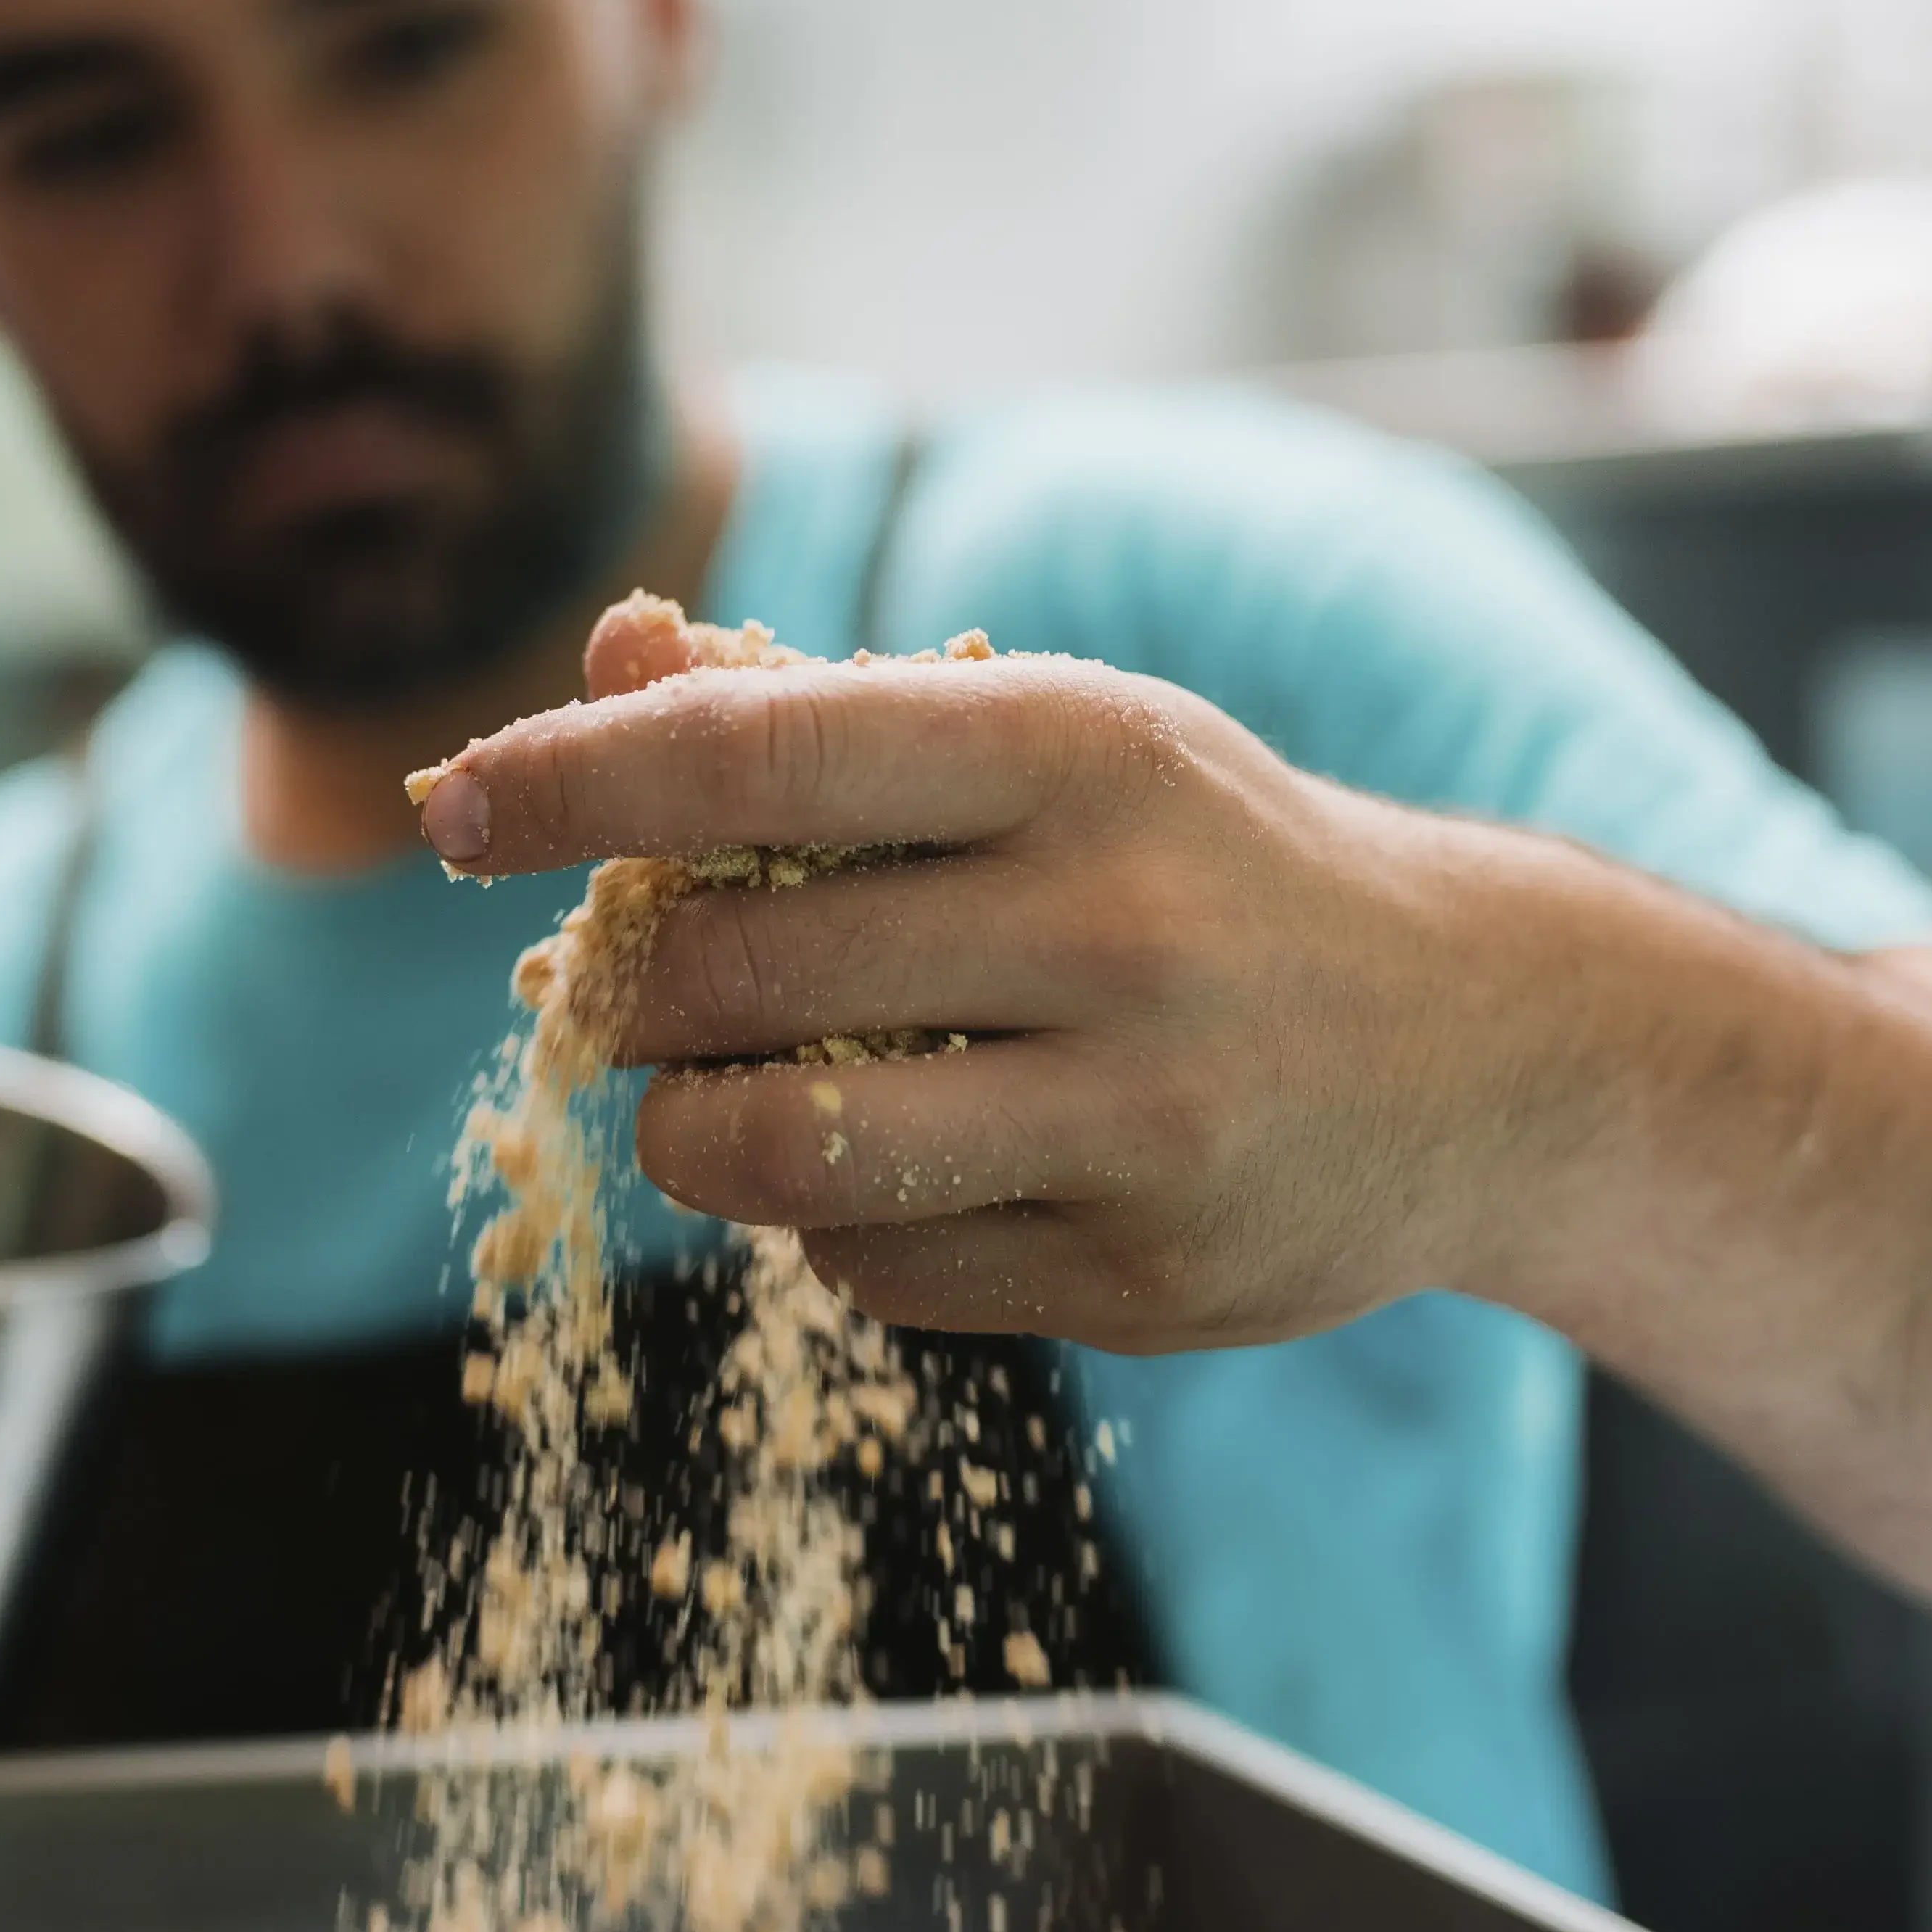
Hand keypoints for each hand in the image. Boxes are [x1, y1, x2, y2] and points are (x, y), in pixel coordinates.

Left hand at [413, 636, 1548, 1353]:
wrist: (1482, 1047)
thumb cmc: (1203, 864)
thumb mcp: (1049, 742)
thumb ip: (815, 705)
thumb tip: (605, 657)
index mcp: (1078, 751)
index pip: (755, 751)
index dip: (569, 782)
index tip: (449, 807)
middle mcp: (1117, 926)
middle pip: (732, 974)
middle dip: (631, 991)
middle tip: (628, 990)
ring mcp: (1142, 1115)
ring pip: (782, 1156)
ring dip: (690, 1136)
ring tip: (710, 1098)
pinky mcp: (1148, 1274)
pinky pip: (877, 1273)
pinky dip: (828, 1231)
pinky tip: (897, 1170)